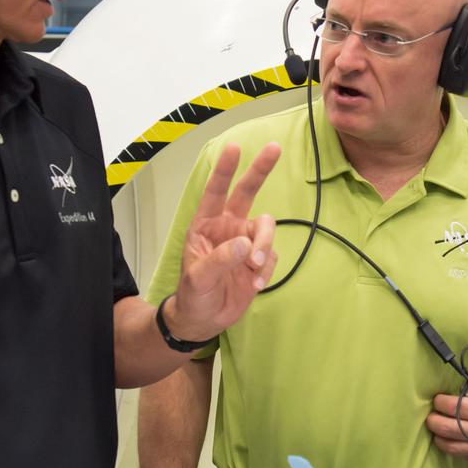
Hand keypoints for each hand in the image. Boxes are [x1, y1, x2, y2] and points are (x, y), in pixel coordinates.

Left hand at [170, 142, 280, 340]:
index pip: (215, 191)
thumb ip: (220, 260)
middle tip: (274, 148)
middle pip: (247, 192)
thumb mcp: (198, 278)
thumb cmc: (193, 295)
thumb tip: (246, 244)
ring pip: (266, 229)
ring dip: (265, 246)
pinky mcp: (259, 261)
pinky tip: (255, 285)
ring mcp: (246, 243)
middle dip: (260, 170)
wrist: (204, 320)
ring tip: (255, 269)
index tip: (235, 147)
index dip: (225, 169)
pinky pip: (271, 256)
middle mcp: (228, 227)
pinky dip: (267, 270)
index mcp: (206, 225)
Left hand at [426, 373, 467, 459]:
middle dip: (435, 420)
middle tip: (430, 415)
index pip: (455, 407)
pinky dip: (451, 449)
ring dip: (439, 437)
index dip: (442, 402)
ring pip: (452, 445)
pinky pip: (462, 455)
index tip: (438, 399)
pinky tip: (446, 442)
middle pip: (449, 428)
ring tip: (434, 429)